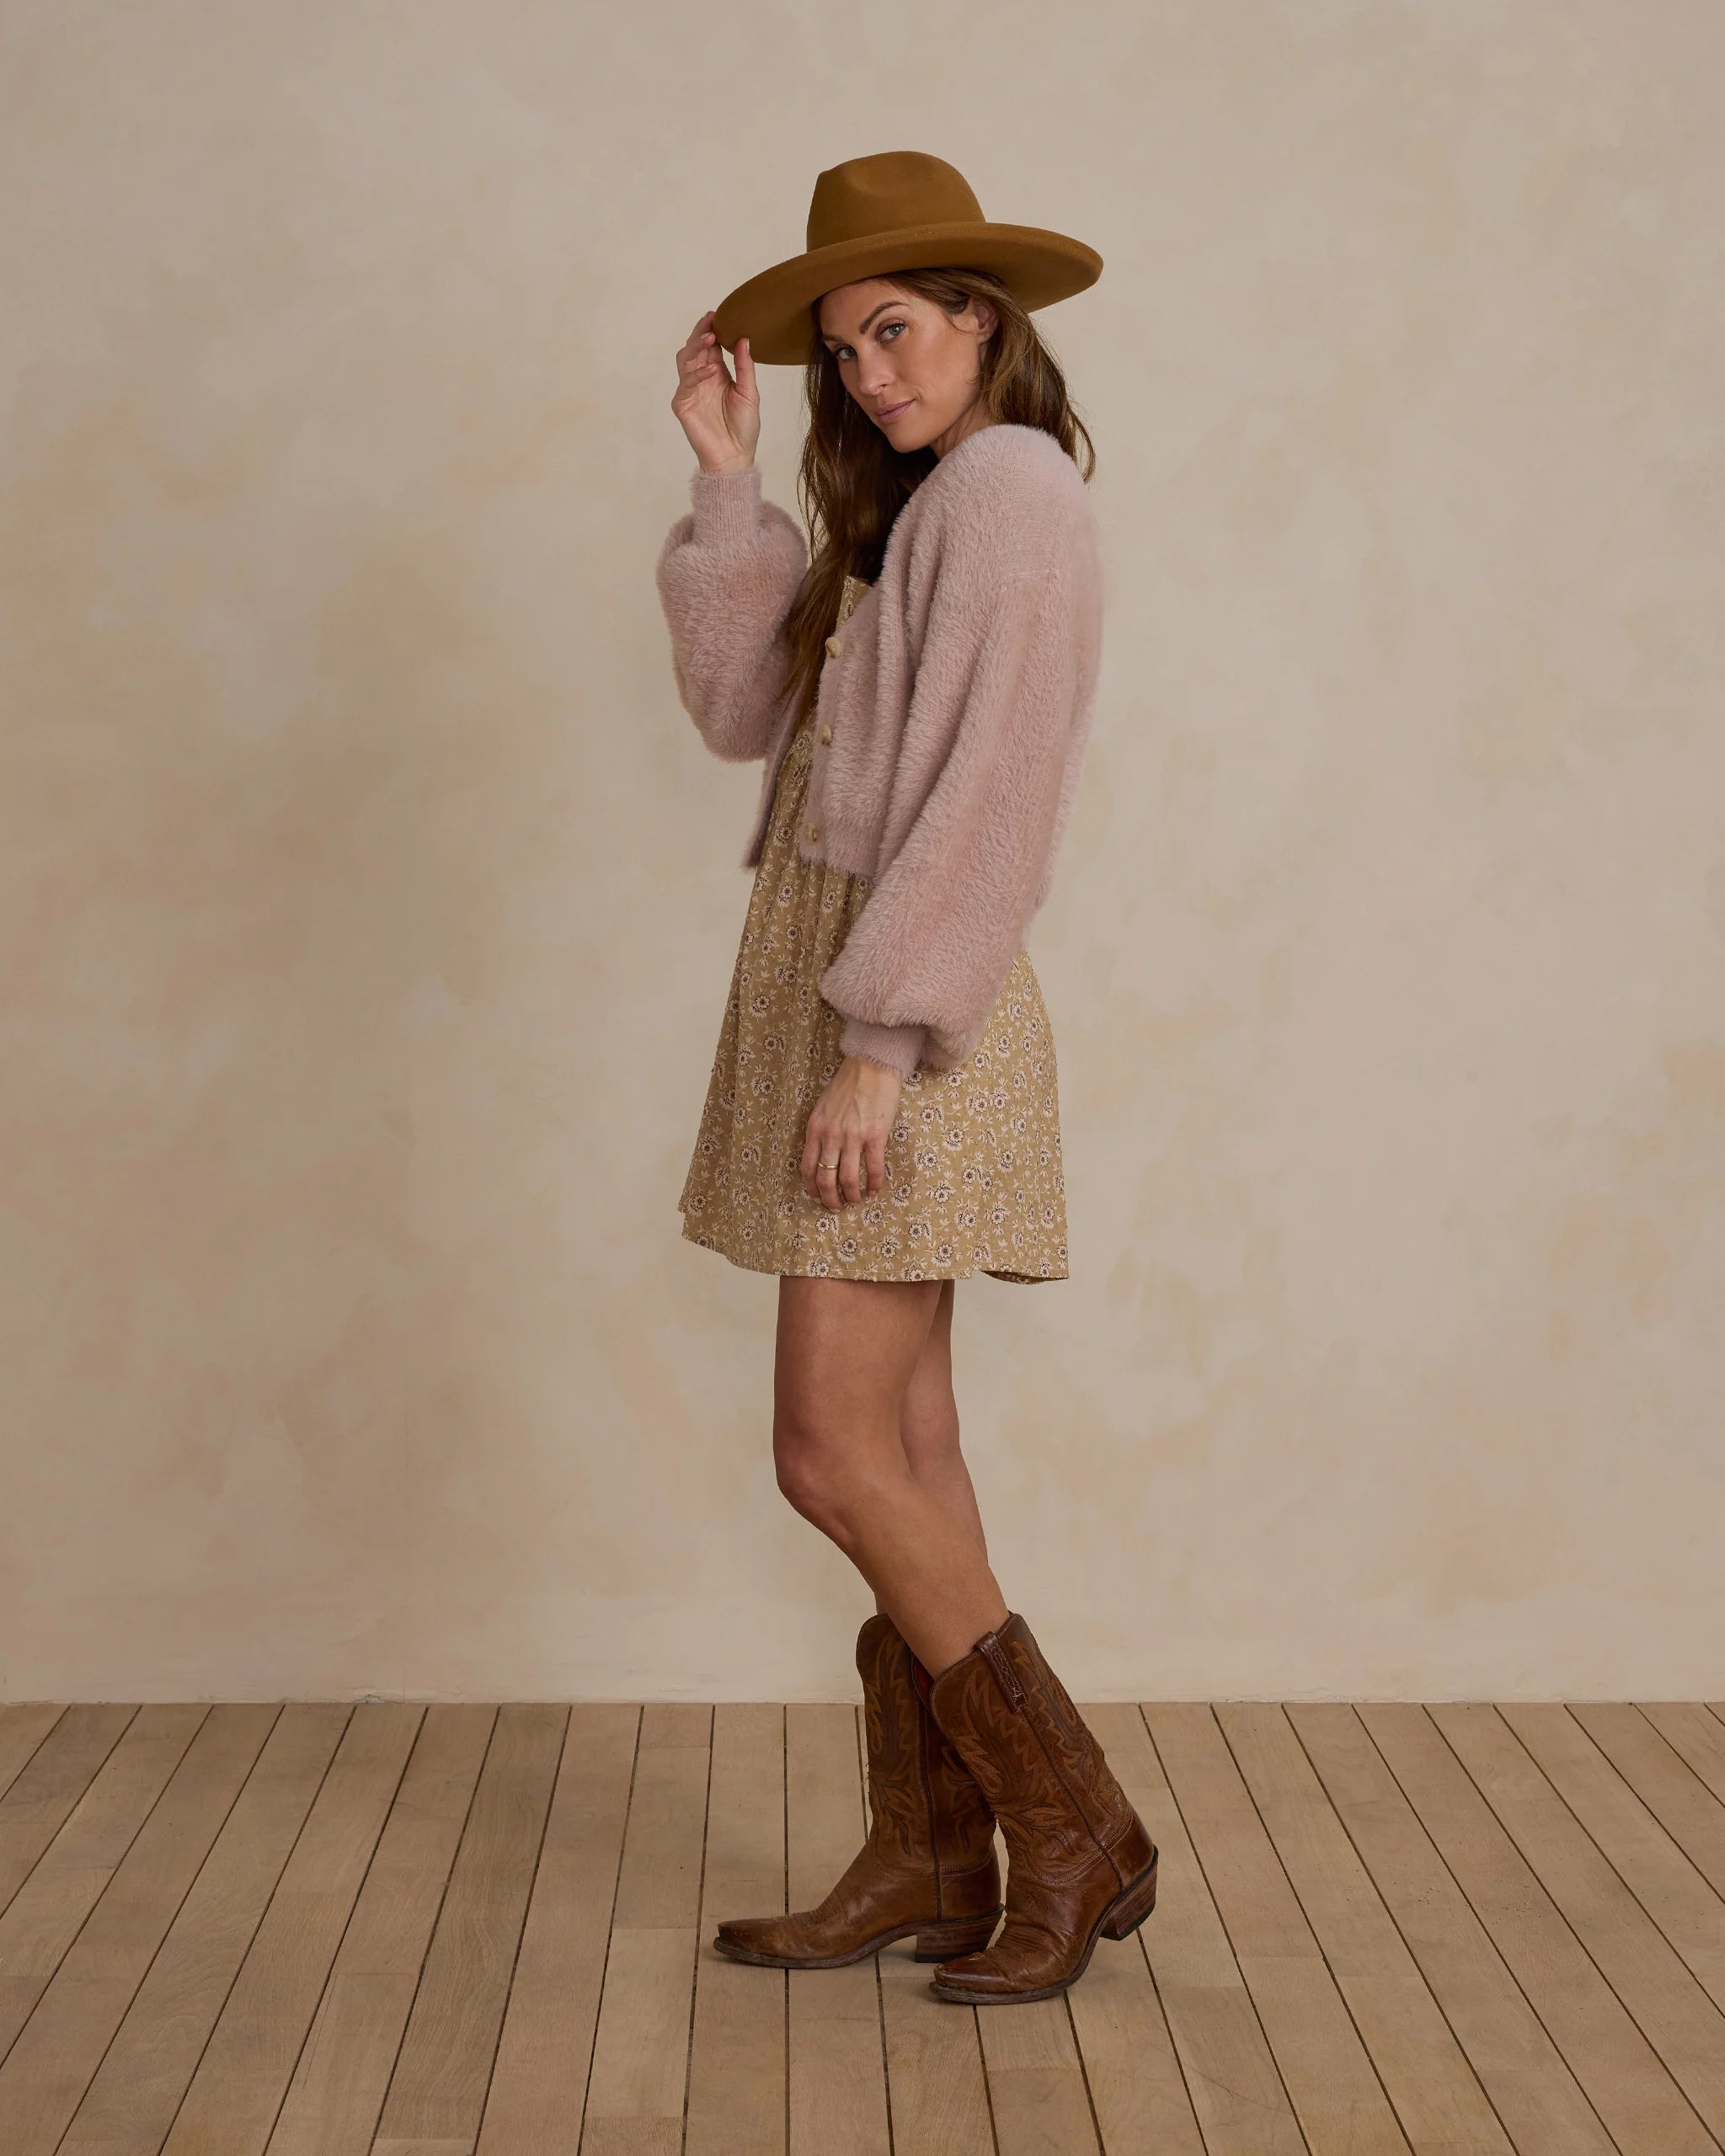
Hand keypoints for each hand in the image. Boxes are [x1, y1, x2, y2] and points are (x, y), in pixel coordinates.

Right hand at [671, 308, 759, 474]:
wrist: (735, 456)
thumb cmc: (744, 428)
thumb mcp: (750, 393)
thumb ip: (745, 367)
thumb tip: (744, 339)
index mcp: (717, 374)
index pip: (710, 347)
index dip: (712, 330)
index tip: (717, 314)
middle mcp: (701, 379)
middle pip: (694, 348)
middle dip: (701, 332)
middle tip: (711, 319)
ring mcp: (690, 390)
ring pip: (685, 360)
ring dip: (696, 346)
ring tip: (710, 338)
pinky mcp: (682, 404)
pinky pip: (686, 383)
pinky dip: (697, 374)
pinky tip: (712, 369)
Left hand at [800, 1054, 903, 1208]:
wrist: (870, 1066)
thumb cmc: (847, 1084)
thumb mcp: (823, 1108)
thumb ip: (821, 1131)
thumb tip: (824, 1154)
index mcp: (815, 1129)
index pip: (807, 1168)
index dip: (812, 1188)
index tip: (818, 1197)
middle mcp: (830, 1136)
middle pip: (825, 1179)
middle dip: (830, 1199)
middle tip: (836, 1208)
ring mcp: (852, 1138)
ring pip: (847, 1179)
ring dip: (851, 1195)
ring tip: (856, 1201)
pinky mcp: (875, 1136)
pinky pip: (873, 1168)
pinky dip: (874, 1183)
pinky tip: (875, 1189)